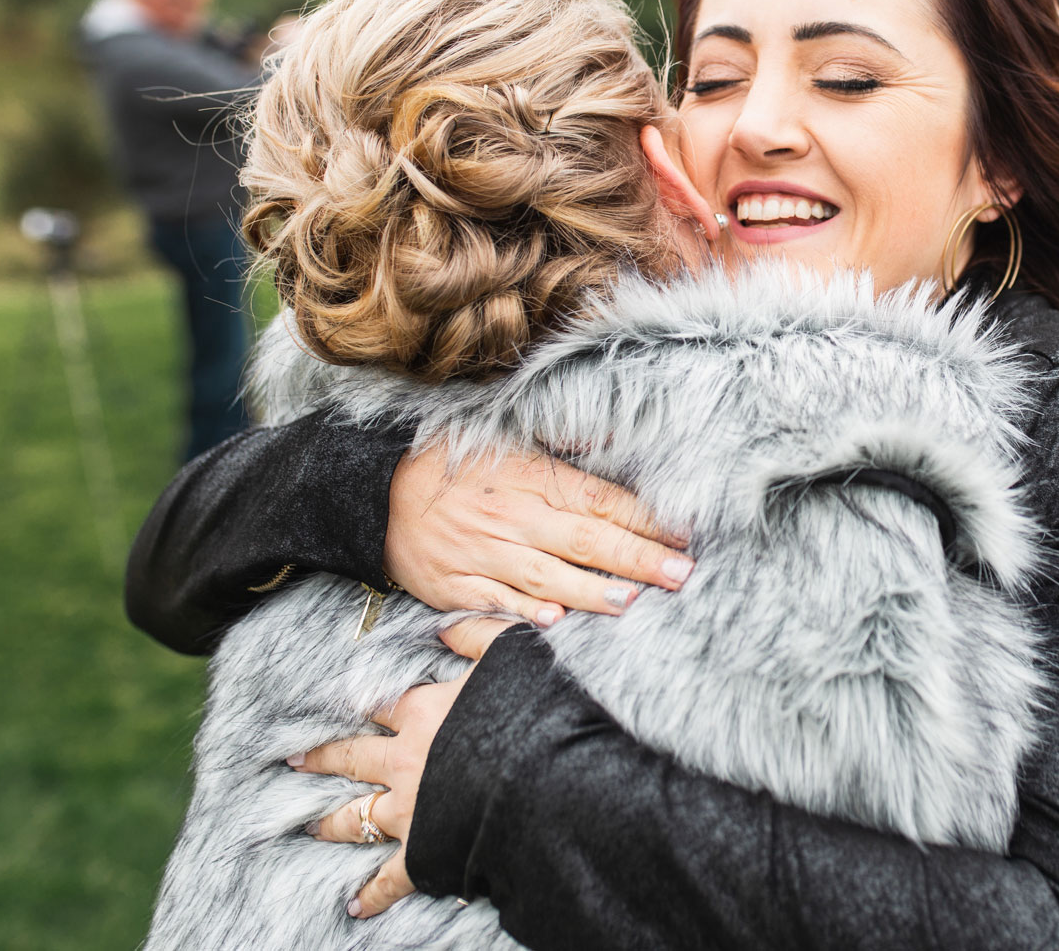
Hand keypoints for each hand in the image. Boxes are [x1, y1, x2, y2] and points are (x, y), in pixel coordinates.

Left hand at [298, 618, 520, 916]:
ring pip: (358, 815)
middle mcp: (406, 758)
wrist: (544, 778)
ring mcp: (409, 807)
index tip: (330, 700)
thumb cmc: (531, 712)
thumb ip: (477, 633)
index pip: (380, 703)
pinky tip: (356, 904)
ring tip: (312, 827)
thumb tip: (444, 624)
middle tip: (295, 760)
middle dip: (323, 757)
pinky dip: (373, 892)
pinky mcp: (422, 850)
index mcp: (425, 711)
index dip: (356, 701)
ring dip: (333, 822)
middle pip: (353, 757)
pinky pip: (391, 877)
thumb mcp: (511, 654)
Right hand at [387, 445, 693, 624]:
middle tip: (681, 574)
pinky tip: (556, 623)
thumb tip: (616, 435)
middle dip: (637, 558)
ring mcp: (483, 554)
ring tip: (631, 602)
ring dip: (591, 591)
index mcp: (531, 478)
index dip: (644, 518)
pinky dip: (525, 612)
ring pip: (547, 575)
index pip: (599, 499)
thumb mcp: (508, 438)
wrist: (376, 490)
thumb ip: (564, 443)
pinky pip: (495, 602)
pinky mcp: (455, 586)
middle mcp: (512, 517)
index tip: (682, 534)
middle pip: (585, 539)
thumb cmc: (452, 463)